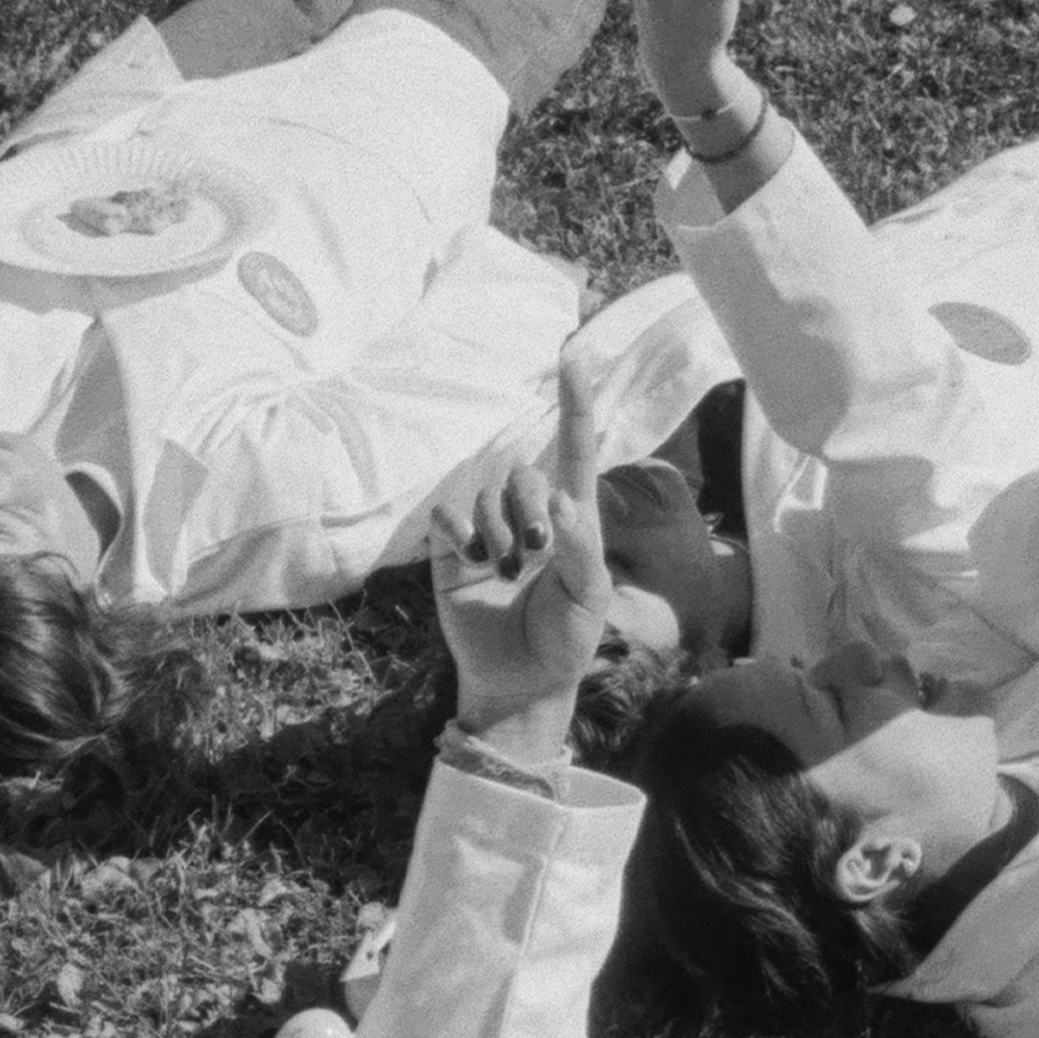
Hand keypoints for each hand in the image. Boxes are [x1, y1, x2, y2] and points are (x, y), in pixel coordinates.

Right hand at [432, 366, 614, 753]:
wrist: (519, 683)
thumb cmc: (565, 641)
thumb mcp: (589, 599)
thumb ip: (581, 547)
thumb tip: (560, 498)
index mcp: (573, 521)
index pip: (575, 450)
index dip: (576, 404)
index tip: (574, 355)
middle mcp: (530, 517)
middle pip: (524, 474)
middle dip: (527, 508)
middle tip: (532, 553)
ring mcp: (489, 532)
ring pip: (486, 496)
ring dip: (497, 534)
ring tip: (504, 574)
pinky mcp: (453, 552)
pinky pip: (449, 517)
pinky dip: (460, 535)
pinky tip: (472, 564)